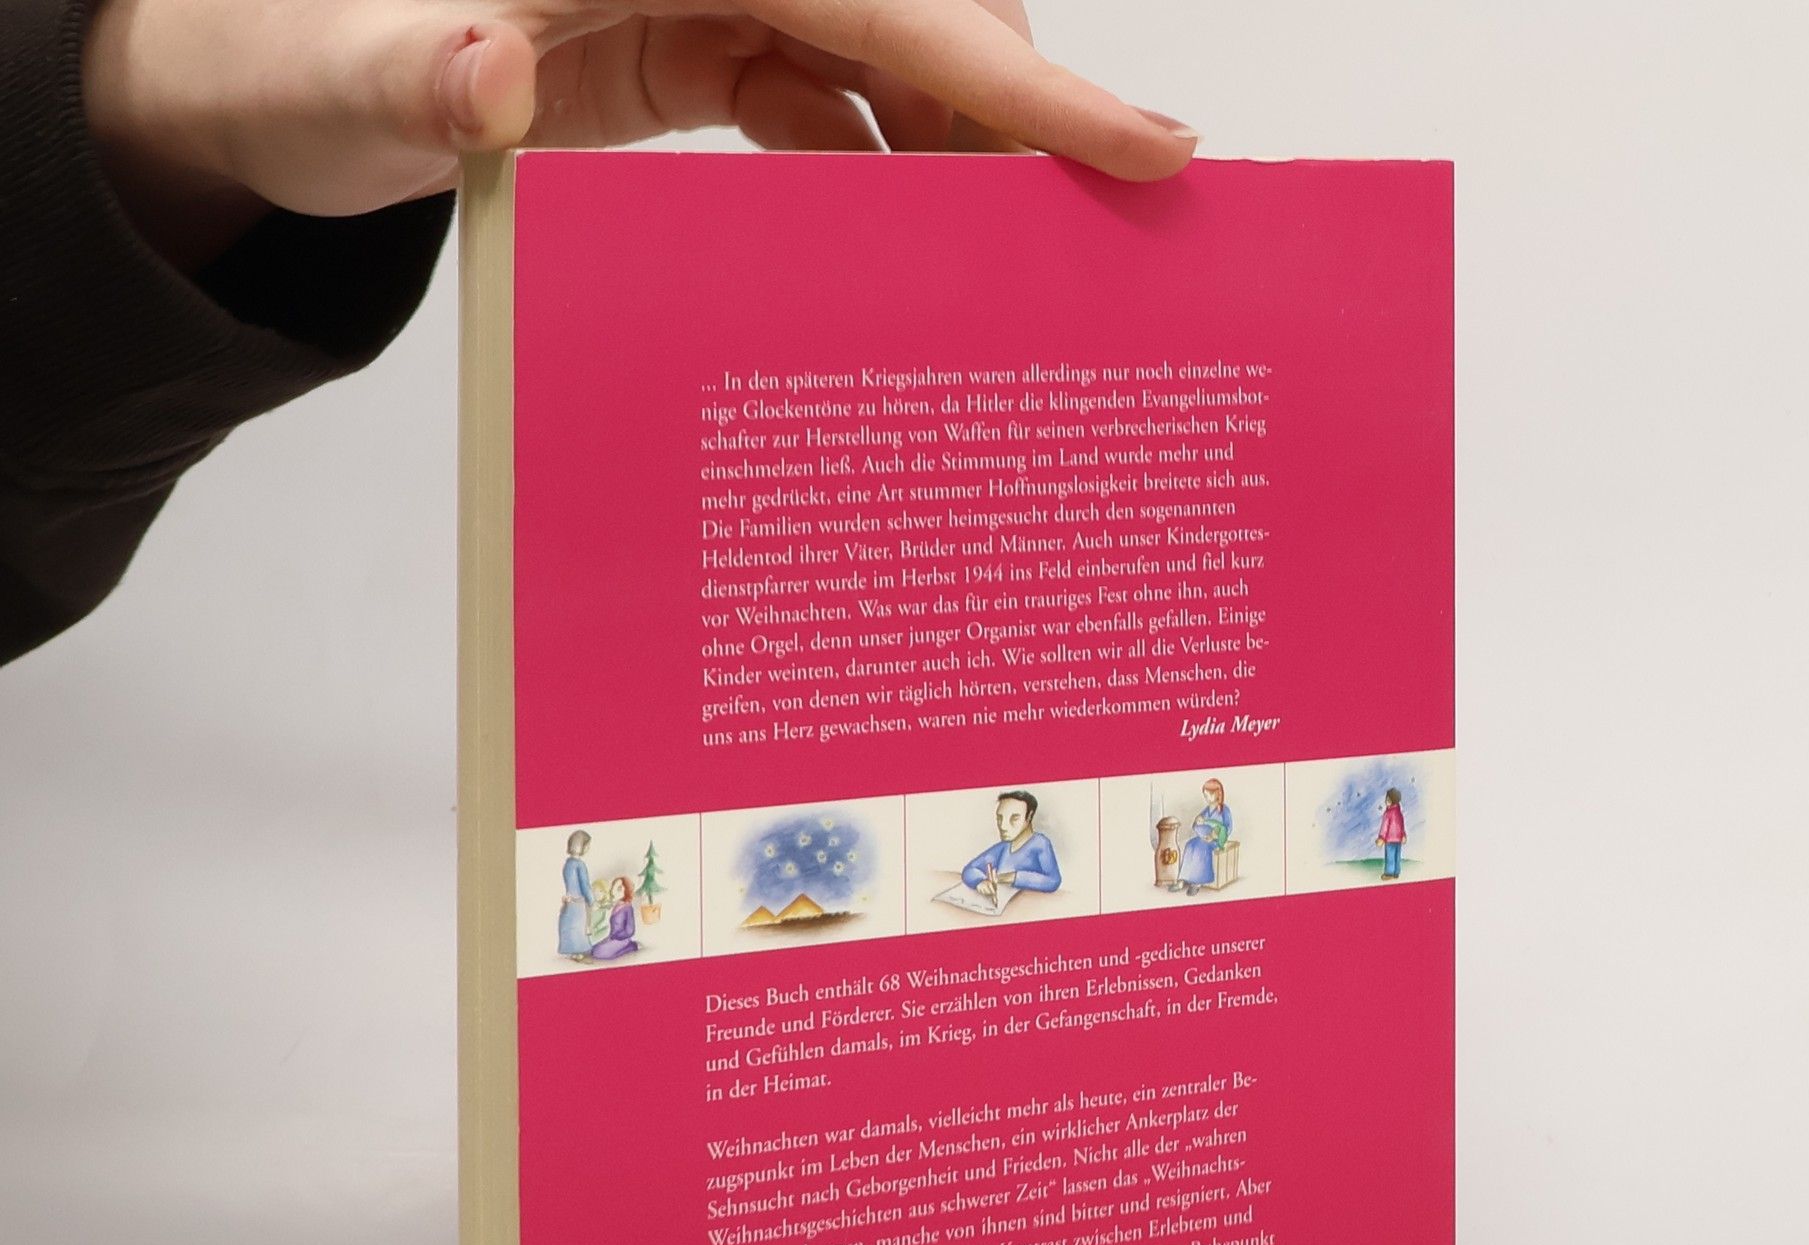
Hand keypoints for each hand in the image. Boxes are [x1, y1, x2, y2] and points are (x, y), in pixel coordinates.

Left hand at [83, 0, 1198, 267]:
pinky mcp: (700, 37)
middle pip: (914, 7)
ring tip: (1019, 259)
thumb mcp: (334, 74)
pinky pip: (832, 89)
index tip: (1140, 142)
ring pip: (890, 49)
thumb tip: (477, 76)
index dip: (1013, 69)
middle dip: (1016, 113)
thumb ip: (403, 77)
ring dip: (960, 147)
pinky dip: (881, 161)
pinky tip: (903, 242)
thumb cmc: (292, 51)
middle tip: (1097, 236)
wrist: (272, 69)